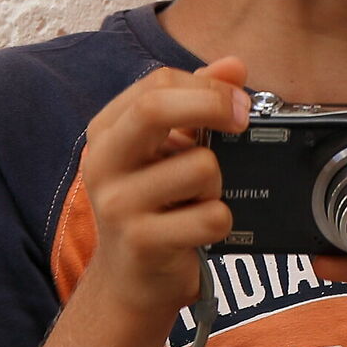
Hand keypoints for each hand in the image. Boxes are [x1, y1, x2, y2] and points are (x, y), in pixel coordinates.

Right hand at [80, 58, 246, 317]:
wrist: (131, 281)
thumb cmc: (154, 206)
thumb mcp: (167, 150)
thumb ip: (197, 102)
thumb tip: (234, 65)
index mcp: (108, 130)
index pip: (157, 83)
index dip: (208, 85)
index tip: (239, 101)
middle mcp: (104, 163)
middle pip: (155, 107)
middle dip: (212, 105)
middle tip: (242, 120)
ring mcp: (118, 205)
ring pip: (201, 167)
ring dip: (217, 184)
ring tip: (198, 200)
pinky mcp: (142, 242)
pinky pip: (211, 216)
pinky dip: (220, 222)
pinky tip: (199, 231)